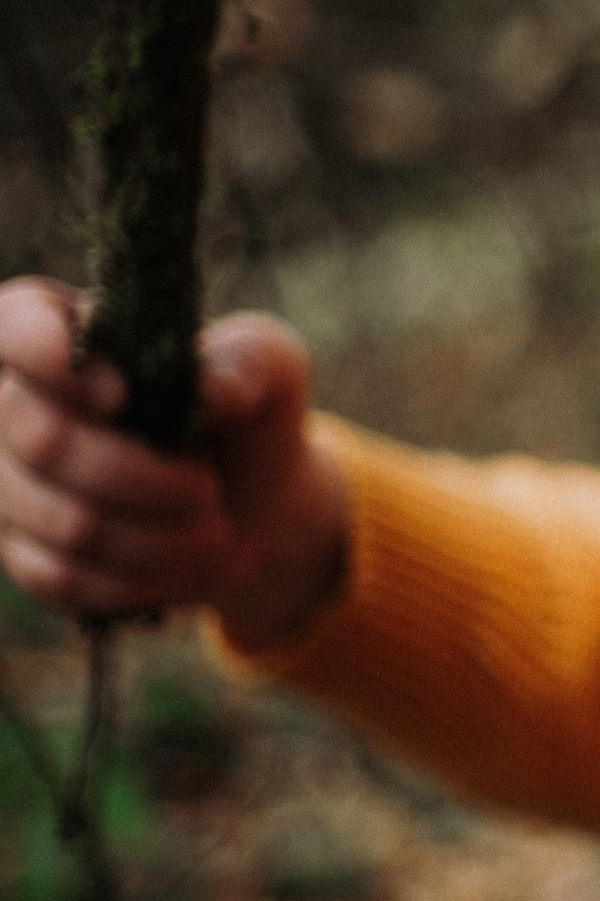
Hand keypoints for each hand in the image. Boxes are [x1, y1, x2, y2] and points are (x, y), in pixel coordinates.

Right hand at [0, 276, 348, 646]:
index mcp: (70, 337)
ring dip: (157, 535)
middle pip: (42, 440)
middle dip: (144, 474)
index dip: (45, 353)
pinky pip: (63, 575)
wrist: (252, 507)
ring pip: (65, 519)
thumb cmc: (247, 419)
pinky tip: (182, 563)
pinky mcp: (25, 552)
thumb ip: (251, 361)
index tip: (120, 394)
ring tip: (213, 529)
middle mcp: (19, 405)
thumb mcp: (272, 372)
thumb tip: (212, 390)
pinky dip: (139, 578)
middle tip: (207, 485)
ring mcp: (12, 483)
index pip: (13, 322)